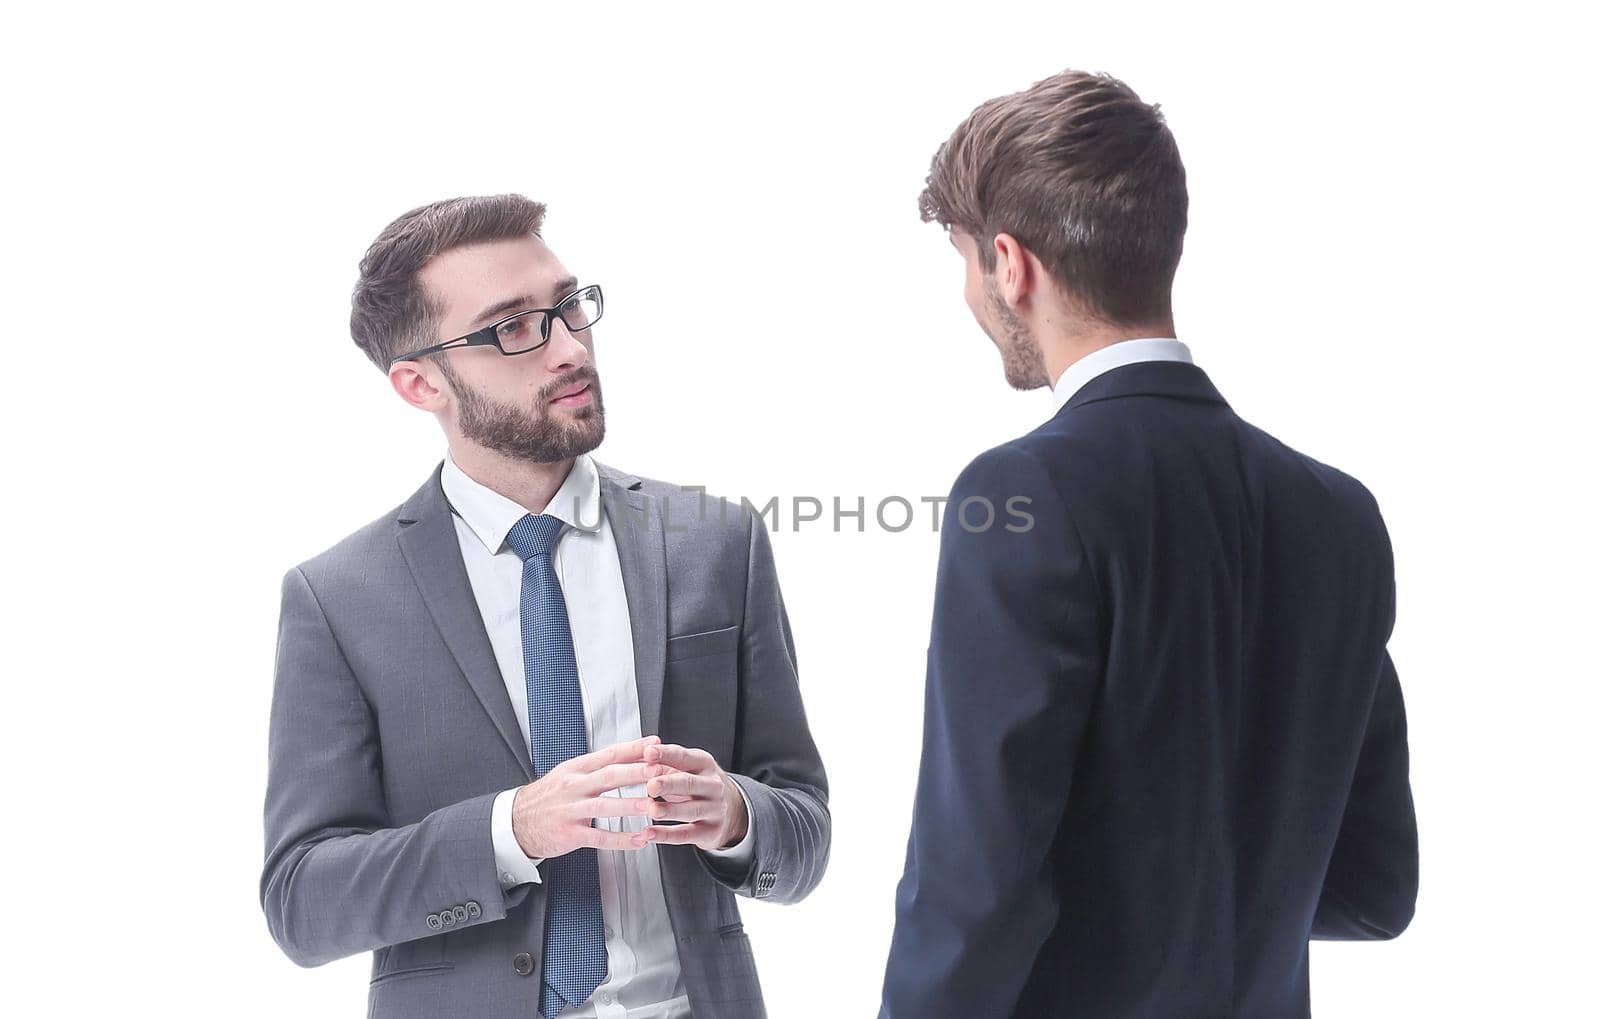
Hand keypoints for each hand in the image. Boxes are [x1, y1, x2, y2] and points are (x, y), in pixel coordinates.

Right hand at [511, 735, 660, 858]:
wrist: (516, 821)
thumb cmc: (550, 796)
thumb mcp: (570, 773)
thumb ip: (599, 765)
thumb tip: (633, 753)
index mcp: (577, 769)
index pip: (609, 754)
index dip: (633, 749)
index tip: (656, 744)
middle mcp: (574, 786)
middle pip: (609, 776)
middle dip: (636, 773)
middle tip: (660, 771)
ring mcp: (571, 811)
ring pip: (604, 807)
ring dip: (631, 806)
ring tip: (653, 806)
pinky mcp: (570, 834)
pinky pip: (599, 838)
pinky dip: (622, 840)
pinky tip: (641, 840)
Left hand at [631, 743, 749, 850]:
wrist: (732, 811)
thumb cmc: (697, 786)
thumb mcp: (687, 769)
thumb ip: (664, 763)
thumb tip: (638, 756)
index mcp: (704, 764)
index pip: (684, 757)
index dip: (665, 754)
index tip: (648, 753)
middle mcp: (712, 785)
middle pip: (689, 783)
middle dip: (669, 784)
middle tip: (651, 785)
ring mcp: (714, 809)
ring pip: (690, 810)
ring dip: (669, 811)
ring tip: (652, 810)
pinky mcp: (709, 832)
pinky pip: (685, 834)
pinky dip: (665, 835)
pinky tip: (648, 833)